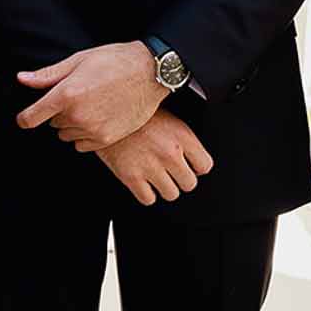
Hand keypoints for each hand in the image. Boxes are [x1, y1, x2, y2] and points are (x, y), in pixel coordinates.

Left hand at [16, 41, 165, 148]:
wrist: (150, 73)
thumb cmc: (114, 61)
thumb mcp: (79, 60)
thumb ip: (47, 75)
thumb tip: (21, 79)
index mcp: (66, 94)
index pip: (31, 118)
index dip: (25, 118)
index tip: (26, 117)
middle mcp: (76, 116)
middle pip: (52, 124)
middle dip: (59, 113)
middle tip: (78, 96)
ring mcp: (92, 130)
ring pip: (67, 135)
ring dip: (73, 124)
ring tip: (91, 106)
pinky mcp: (106, 139)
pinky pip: (82, 145)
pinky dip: (85, 135)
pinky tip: (98, 118)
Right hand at [94, 108, 213, 205]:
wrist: (105, 111)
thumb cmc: (136, 114)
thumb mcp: (167, 116)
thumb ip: (182, 138)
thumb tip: (193, 157)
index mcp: (182, 136)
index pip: (205, 166)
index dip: (196, 167)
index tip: (189, 165)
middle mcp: (169, 153)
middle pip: (189, 184)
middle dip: (180, 179)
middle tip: (170, 171)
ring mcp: (150, 166)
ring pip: (171, 195)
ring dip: (164, 187)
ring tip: (155, 175)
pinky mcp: (131, 177)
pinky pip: (148, 199)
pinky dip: (145, 193)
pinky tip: (142, 181)